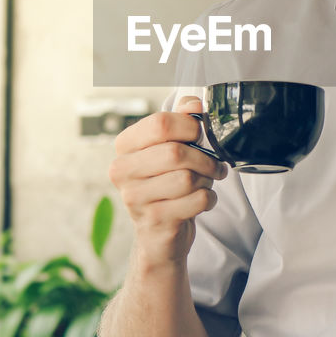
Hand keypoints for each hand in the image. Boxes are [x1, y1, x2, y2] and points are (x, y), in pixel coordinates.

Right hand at [108, 97, 228, 267]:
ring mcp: (134, 198)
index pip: (160, 123)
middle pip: (175, 153)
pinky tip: (201, 201)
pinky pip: (195, 201)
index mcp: (124, 146)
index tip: (200, 135)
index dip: (189, 126)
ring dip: (206, 181)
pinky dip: (208, 200)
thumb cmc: (166, 183)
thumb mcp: (170, 147)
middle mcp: (121, 170)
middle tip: (214, 166)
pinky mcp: (153, 221)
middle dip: (205, 158)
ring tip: (204, 184)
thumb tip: (195, 103)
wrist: (158, 234)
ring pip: (187, 179)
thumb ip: (181, 119)